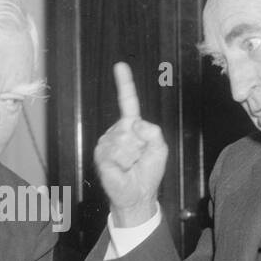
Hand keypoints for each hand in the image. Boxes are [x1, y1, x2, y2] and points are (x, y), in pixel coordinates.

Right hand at [94, 62, 167, 227]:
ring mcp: (107, 142)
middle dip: (140, 143)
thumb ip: (153, 132)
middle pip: (130, 125)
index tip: (120, 66)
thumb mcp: (160, 149)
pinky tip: (122, 168)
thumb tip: (135, 123)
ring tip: (130, 164)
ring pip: (123, 139)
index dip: (124, 83)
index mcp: (132, 126)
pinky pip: (116, 151)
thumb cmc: (148, 172)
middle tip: (139, 158)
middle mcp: (117, 131)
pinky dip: (124, 161)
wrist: (137, 194)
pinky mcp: (101, 154)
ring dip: (132, 154)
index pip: (127, 101)